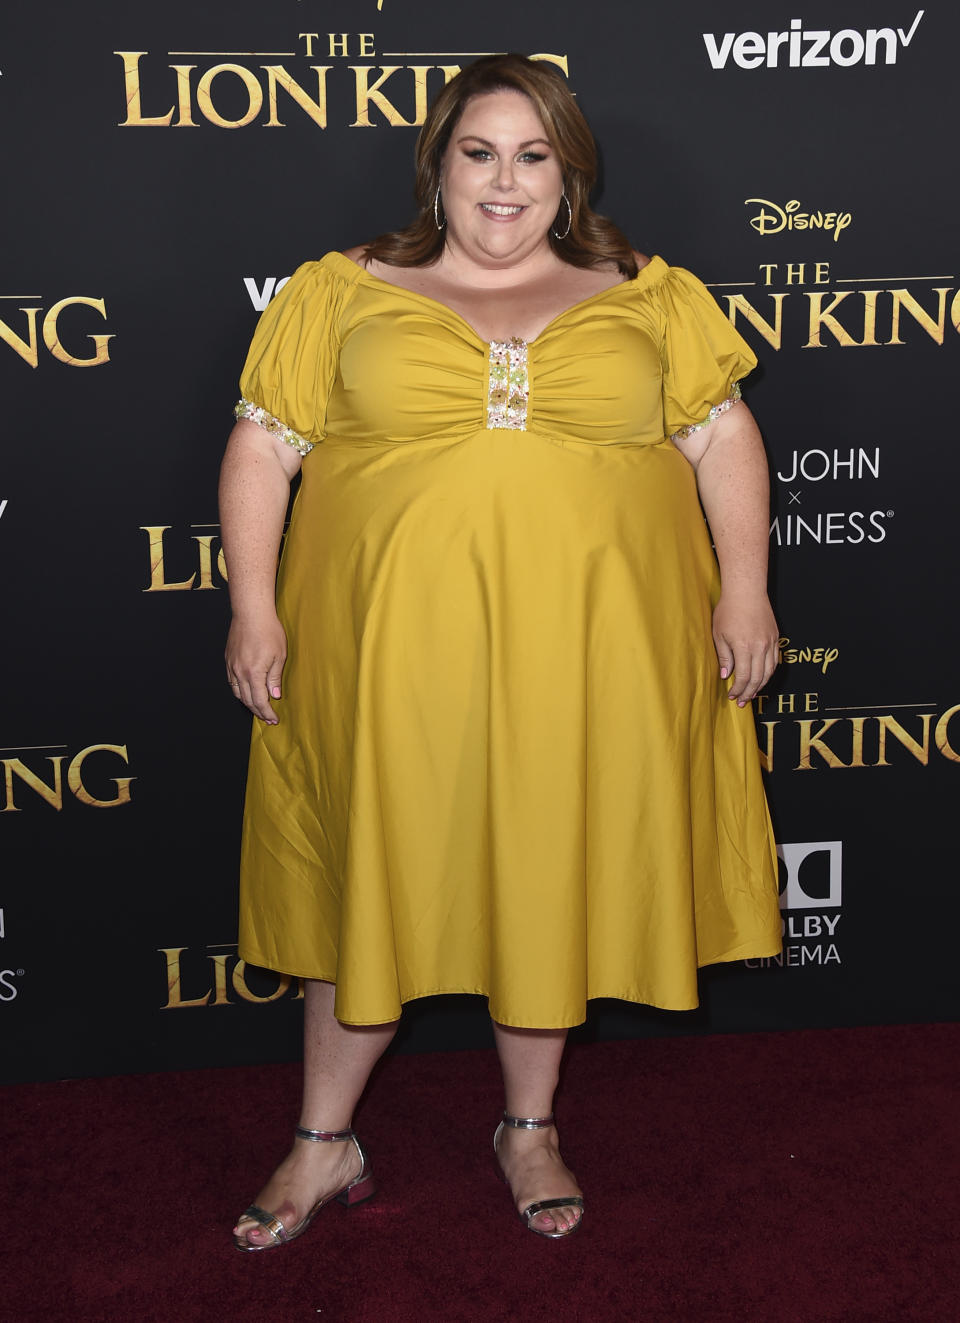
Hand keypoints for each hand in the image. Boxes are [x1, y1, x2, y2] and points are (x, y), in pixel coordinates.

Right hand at [225, 611, 287, 723]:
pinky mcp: (228, 660)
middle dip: (258, 712)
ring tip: (257, 708)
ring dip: (247, 703)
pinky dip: (239, 691)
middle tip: (267, 718)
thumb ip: (275, 679)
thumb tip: (274, 696)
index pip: (260, 701)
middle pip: (247, 700)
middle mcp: (240, 673)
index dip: (267, 713)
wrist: (251, 614)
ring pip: (237, 693)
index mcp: (254, 673)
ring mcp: (232, 666)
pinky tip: (246, 692)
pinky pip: (232, 682)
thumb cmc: (268, 631)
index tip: (273, 719)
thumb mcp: (279, 656)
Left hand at [712, 591, 777, 706]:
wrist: (746, 591)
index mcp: (744, 647)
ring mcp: (770, 642)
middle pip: (758, 678)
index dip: (738, 690)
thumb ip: (724, 657)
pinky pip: (775, 661)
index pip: (743, 677)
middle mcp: (760, 647)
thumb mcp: (719, 634)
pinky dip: (769, 673)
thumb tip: (726, 676)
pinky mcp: (776, 638)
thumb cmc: (728, 610)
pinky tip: (761, 678)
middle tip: (742, 702)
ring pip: (769, 672)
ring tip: (752, 694)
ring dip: (760, 685)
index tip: (732, 696)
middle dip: (749, 692)